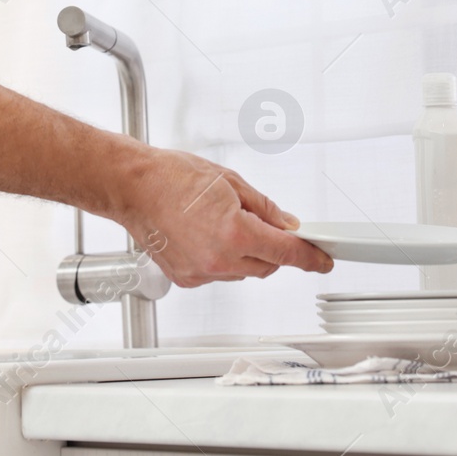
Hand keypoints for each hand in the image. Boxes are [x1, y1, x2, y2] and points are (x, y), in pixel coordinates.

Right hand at [118, 148, 332, 286]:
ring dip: (245, 253)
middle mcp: (219, 259)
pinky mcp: (186, 279)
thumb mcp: (231, 182)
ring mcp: (201, 273)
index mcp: (235, 233)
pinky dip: (222, 258)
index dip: (310, 257)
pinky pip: (219, 273)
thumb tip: (286, 223)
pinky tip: (205, 235)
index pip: (287, 252)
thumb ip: (265, 208)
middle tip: (264, 225)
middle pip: (267, 266)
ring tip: (221, 222)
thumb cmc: (172, 178)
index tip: (322, 260)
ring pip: (243, 271)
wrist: (134, 188)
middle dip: (273, 248)